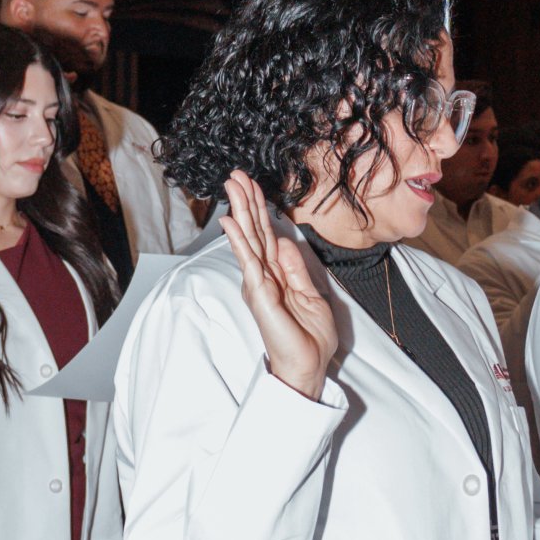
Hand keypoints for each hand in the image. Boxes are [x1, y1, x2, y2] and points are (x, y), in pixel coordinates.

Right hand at [220, 169, 337, 399]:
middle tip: (235, 175)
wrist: (307, 364)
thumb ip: (295, 267)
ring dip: (240, 211)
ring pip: (248, 238)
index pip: (266, 235)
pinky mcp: (259, 292)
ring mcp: (259, 283)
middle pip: (253, 231)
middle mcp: (263, 275)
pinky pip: (248, 260)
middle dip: (245, 201)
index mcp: (276, 274)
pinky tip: (230, 221)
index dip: (260, 209)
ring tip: (232, 186)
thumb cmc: (308, 336)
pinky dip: (238, 240)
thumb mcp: (310, 294)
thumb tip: (283, 241)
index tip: (253, 185)